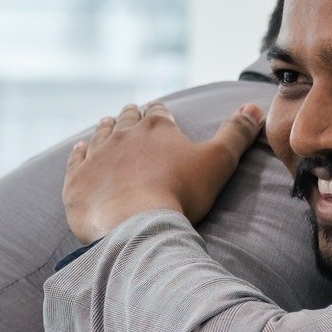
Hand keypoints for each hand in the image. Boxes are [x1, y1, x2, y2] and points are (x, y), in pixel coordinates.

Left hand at [64, 99, 265, 242]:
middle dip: (131, 117)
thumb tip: (255, 107)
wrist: (135, 225)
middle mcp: (123, 134)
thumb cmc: (180, 194)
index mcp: (157, 127)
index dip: (160, 114)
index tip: (160, 114)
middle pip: (127, 119)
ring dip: (105, 128)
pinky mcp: (77, 178)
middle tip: (131, 115)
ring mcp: (97, 155)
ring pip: (101, 133)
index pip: (159, 113)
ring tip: (107, 125)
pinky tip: (81, 149)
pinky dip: (79, 151)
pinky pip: (76, 158)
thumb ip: (236, 134)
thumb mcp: (218, 162)